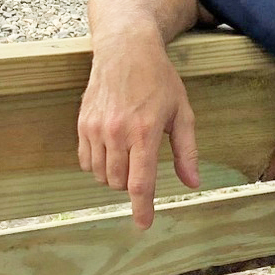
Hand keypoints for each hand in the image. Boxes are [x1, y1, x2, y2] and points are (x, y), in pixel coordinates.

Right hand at [76, 28, 199, 228]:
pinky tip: (111, 149)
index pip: (140, 183)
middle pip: (118, 183)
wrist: (125, 49)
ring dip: (114, 175)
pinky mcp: (82, 125)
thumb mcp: (182, 112)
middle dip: (131, 184)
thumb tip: (192, 183)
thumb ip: (186, 151)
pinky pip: (85, 161)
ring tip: (128, 152)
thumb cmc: (159, 80)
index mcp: (144, 132)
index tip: (143, 224)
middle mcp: (117, 133)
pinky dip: (98, 165)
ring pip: (100, 175)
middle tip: (142, 164)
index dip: (142, 208)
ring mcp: (95, 129)